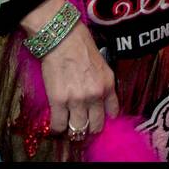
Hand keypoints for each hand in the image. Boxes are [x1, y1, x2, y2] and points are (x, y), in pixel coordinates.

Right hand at [21, 0, 117, 137]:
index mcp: (108, 85)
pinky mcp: (58, 101)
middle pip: (95, 126)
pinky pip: (59, 125)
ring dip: (73, 131)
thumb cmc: (81, 46)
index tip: (98, 121)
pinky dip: (57, 129)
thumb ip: (103, 83)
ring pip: (78, 129)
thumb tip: (100, 99)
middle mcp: (95, 96)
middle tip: (83, 127)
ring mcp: (77, 100)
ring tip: (69, 128)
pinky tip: (56, 127)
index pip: (112, 113)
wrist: (62, 38)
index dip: (105, 120)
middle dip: (90, 129)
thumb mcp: (103, 64)